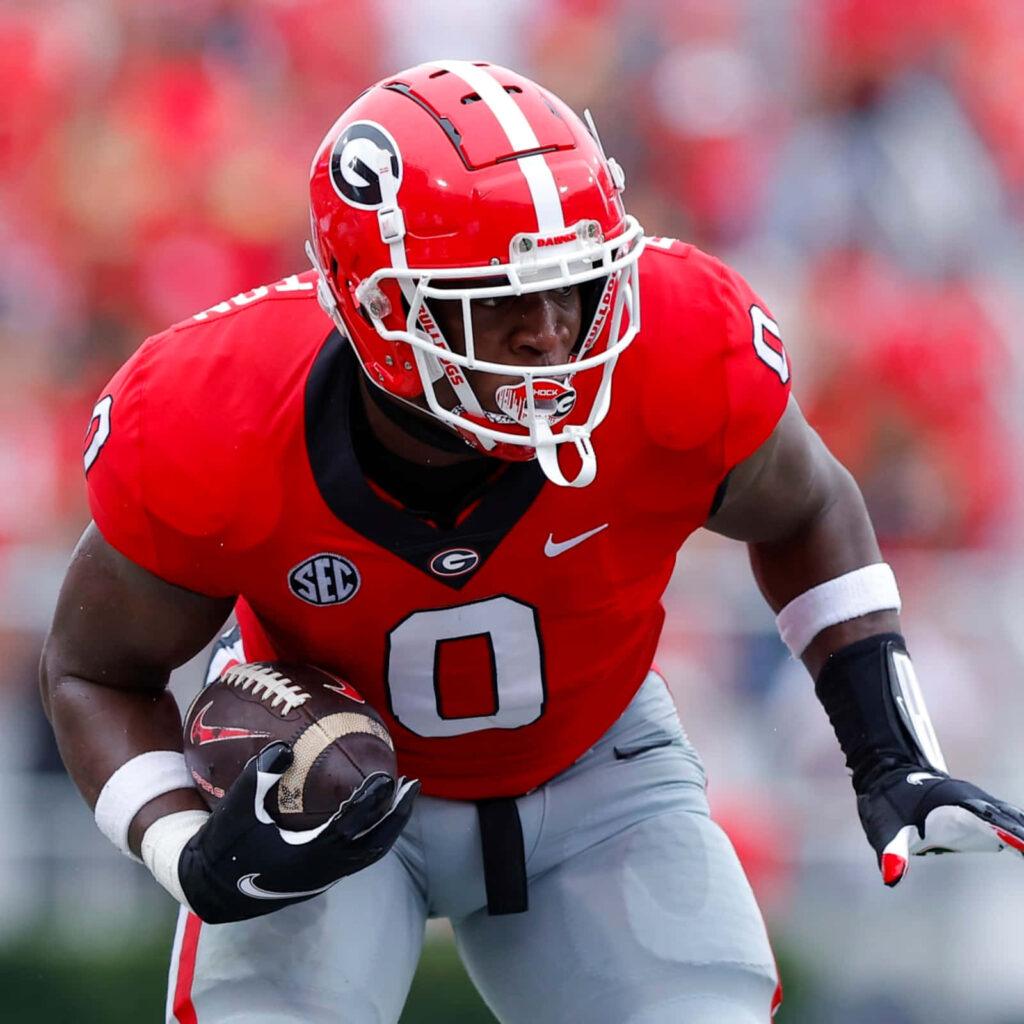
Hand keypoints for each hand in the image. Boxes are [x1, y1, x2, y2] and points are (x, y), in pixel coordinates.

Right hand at [178, 742, 418, 922]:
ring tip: (402, 796)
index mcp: (307, 856)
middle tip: (412, 784)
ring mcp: (325, 878)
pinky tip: (374, 813)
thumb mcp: (235, 809)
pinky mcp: (322, 879)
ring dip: (390, 825)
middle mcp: (324, 871)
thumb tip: (284, 745)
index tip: (387, 776)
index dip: (370, 803)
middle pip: (375, 845)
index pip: (350, 827)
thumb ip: (259, 776)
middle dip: (396, 815)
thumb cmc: (224, 847)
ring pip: (370, 854)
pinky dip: (374, 834)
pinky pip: (359, 856)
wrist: (212, 890)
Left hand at [857, 766, 1023, 885]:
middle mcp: (972, 799)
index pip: (992, 821)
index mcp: (955, 802)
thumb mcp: (884, 829)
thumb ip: (892, 852)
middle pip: (1009, 820)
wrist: (887, 777)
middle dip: (1022, 835)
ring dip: (1022, 833)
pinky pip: (1006, 821)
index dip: (1012, 834)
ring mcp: (977, 803)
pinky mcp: (977, 810)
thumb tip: (892, 877)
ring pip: (1011, 818)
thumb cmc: (886, 804)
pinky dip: (1018, 832)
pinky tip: (1023, 846)